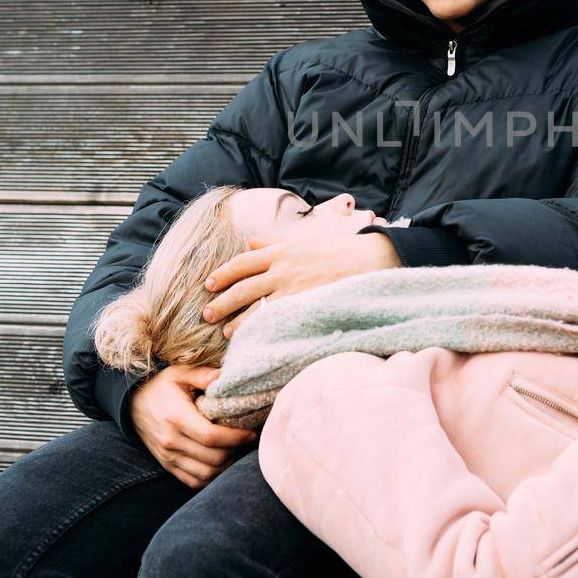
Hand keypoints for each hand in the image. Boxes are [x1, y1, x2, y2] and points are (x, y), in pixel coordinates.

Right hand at [129, 364, 257, 489]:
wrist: (132, 403)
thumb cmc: (160, 386)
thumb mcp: (179, 373)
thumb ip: (202, 375)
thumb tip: (224, 377)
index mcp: (176, 417)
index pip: (210, 436)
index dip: (235, 438)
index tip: (250, 433)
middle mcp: (171, 441)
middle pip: (212, 458)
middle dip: (236, 451)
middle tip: (247, 441)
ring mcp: (168, 456)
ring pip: (205, 473)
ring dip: (226, 466)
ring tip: (237, 452)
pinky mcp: (167, 465)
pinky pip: (193, 481)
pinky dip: (211, 478)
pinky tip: (221, 464)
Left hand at [202, 231, 400, 337]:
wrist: (371, 258)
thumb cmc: (338, 249)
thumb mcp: (303, 239)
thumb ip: (274, 241)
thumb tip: (250, 241)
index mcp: (281, 251)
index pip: (242, 263)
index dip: (222, 274)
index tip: (209, 284)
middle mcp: (283, 269)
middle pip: (243, 287)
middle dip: (222, 302)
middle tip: (207, 313)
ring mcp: (295, 289)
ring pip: (256, 308)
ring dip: (238, 321)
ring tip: (226, 332)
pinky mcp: (307, 306)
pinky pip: (277, 321)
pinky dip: (262, 330)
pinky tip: (254, 339)